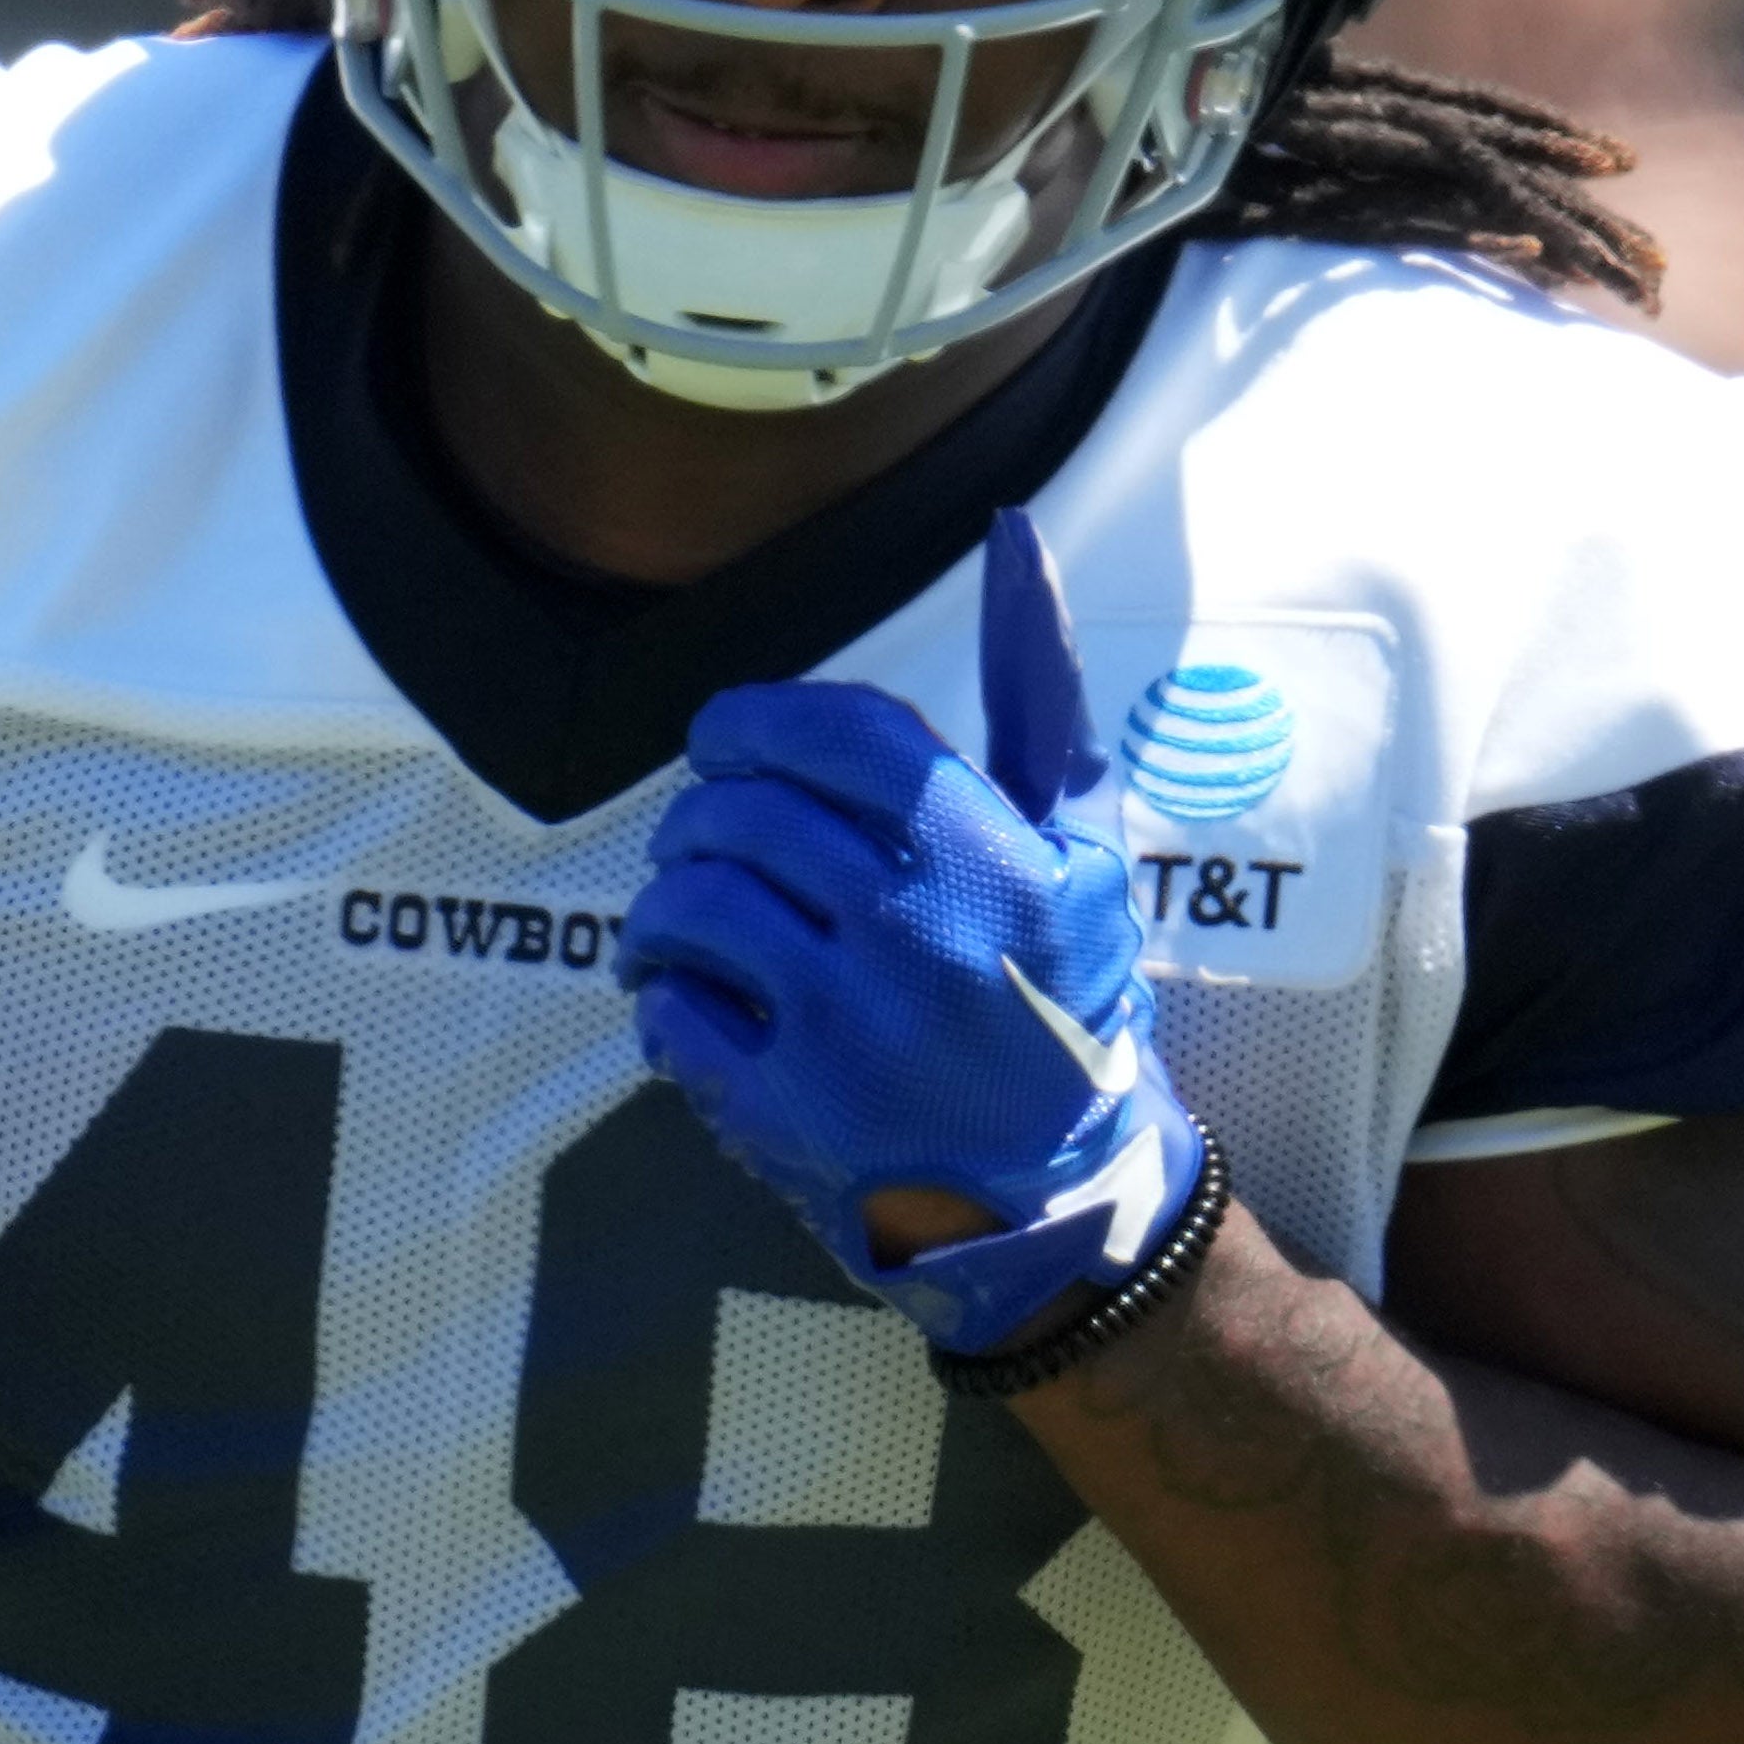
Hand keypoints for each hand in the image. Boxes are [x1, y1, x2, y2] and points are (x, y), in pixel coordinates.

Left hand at [621, 510, 1215, 1362]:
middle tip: (709, 843)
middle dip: (702, 815)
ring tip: (683, 925)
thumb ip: (1037, 694)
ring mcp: (846, 1031)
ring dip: (665, 905)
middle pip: (743, 814)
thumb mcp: (1079, 849)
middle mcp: (917, 936)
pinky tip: (695, 1006)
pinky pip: (672, 1018)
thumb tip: (1015, 539)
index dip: (754, 720)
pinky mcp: (788, 1115)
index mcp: (991, 859)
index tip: (728, 741)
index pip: (833, 735)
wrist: (1066, 1204)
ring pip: (690, 908)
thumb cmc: (1065, 1004)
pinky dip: (665, 1004)